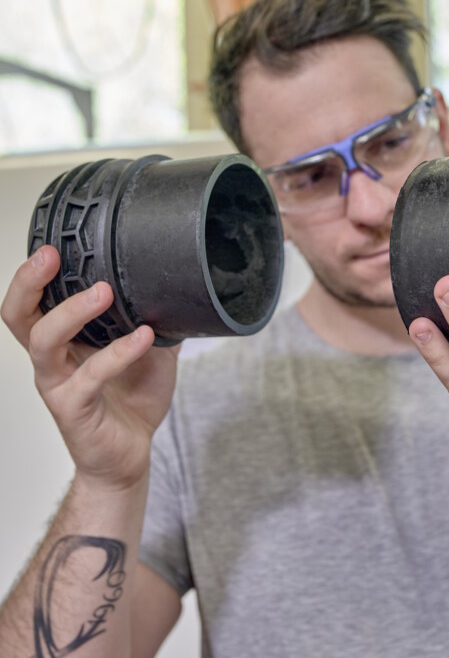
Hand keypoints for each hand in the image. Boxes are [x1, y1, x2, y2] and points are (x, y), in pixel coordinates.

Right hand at [1, 246, 179, 491]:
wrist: (131, 452)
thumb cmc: (133, 398)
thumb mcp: (150, 349)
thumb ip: (153, 318)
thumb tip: (180, 286)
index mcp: (63, 341)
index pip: (32, 303)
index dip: (32, 275)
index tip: (54, 245)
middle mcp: (51, 360)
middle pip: (19, 317)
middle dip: (29, 283)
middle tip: (54, 255)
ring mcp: (59, 384)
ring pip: (44, 342)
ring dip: (72, 312)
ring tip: (104, 292)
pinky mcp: (74, 409)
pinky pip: (91, 376)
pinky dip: (119, 352)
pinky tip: (145, 336)